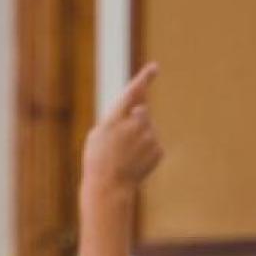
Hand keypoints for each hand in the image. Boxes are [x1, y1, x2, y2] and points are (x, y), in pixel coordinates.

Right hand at [82, 64, 161, 198]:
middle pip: (141, 112)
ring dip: (139, 137)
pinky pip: (153, 143)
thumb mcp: (98, 135)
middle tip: (121, 141)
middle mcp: (134, 125)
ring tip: (125, 155)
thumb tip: (140, 109)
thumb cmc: (98, 160)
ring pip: (148, 128)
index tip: (154, 67)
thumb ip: (118, 118)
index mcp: (115, 119)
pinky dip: (145, 151)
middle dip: (135, 120)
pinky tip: (134, 162)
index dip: (144, 79)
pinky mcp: (158, 149)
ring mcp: (149, 137)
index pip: (132, 93)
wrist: (109, 187)